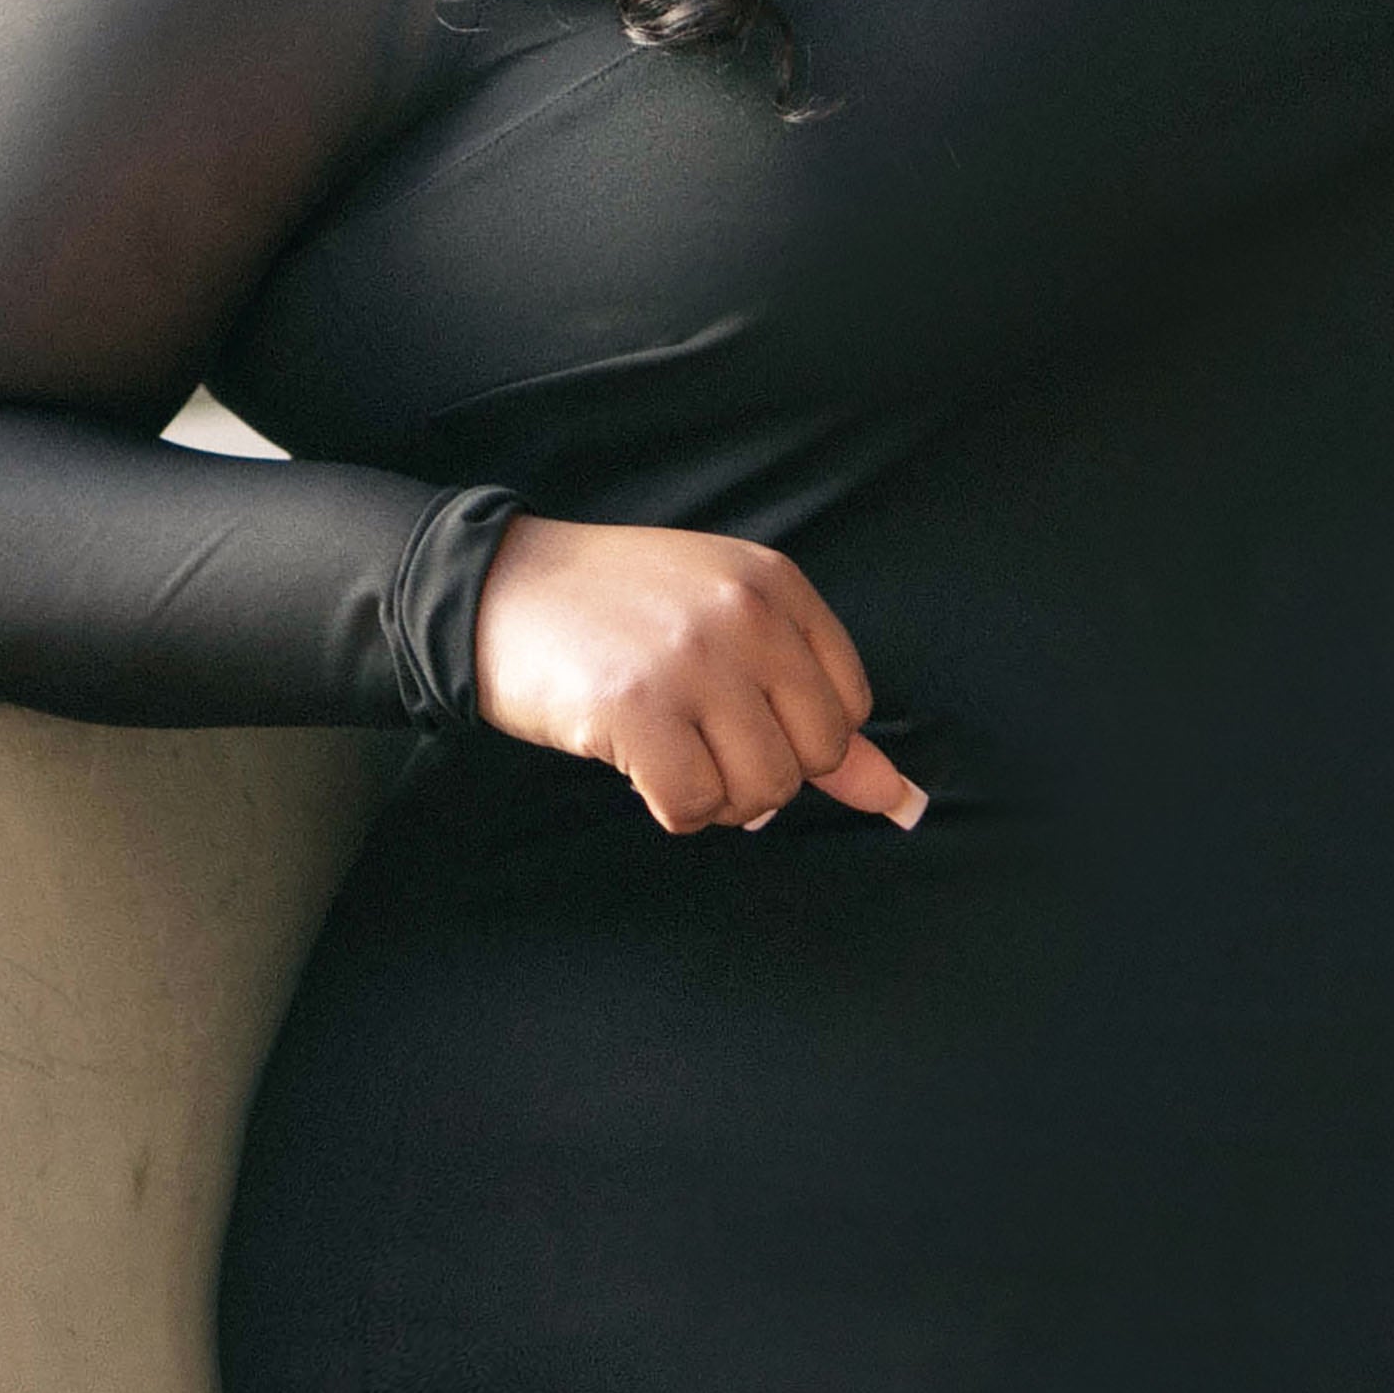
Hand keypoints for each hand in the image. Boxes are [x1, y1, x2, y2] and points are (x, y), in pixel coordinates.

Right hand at [470, 513, 929, 835]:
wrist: (495, 589)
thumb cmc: (617, 614)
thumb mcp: (724, 630)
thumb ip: (816, 709)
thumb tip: (899, 798)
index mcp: (776, 584)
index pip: (850, 706)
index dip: (795, 734)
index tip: (736, 715)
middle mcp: (744, 614)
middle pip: (812, 757)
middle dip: (761, 773)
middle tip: (697, 740)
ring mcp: (692, 660)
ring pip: (760, 791)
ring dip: (714, 795)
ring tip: (666, 748)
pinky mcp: (636, 708)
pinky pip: (693, 807)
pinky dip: (669, 808)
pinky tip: (636, 765)